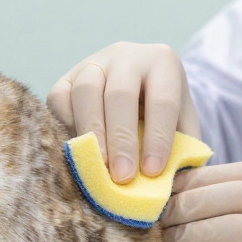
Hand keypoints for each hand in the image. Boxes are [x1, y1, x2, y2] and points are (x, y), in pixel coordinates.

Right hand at [47, 42, 199, 183]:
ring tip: (98, 168)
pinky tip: (79, 150)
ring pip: (86, 92)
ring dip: (92, 134)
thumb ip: (181, 152)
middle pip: (120, 94)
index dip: (158, 138)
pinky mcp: (67, 77)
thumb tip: (170, 187)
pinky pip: (59, 98)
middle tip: (122, 177)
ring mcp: (93, 63)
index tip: (152, 172)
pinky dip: (66, 126)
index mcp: (163, 62)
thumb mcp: (182, 128)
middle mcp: (127, 55)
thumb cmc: (163, 118)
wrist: (137, 92)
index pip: (163, 100)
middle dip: (121, 139)